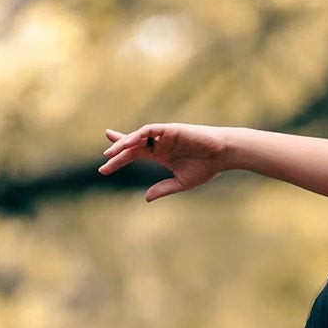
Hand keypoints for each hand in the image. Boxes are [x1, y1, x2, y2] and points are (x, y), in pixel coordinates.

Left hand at [97, 122, 233, 201]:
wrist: (223, 155)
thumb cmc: (207, 167)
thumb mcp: (181, 182)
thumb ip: (163, 188)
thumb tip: (146, 198)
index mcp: (161, 154)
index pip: (134, 153)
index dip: (119, 157)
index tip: (105, 165)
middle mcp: (159, 143)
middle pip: (132, 145)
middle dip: (117, 151)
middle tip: (104, 160)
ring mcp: (163, 136)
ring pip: (137, 137)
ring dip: (123, 144)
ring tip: (111, 154)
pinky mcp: (170, 130)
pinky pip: (149, 130)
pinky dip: (137, 135)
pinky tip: (128, 143)